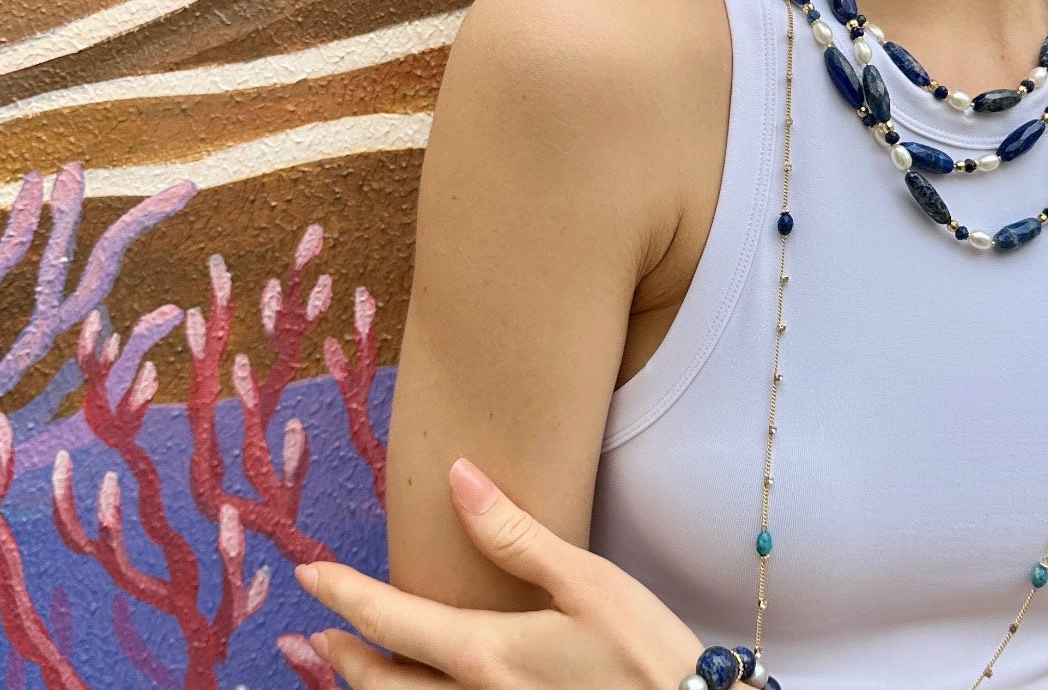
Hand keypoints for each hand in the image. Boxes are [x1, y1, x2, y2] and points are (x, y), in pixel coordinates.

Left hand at [293, 456, 706, 687]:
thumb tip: (458, 477)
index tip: (307, 573)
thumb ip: (515, 533)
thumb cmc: (642, 654)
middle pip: (385, 684)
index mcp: (487, 656)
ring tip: (345, 670)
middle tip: (313, 635)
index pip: (393, 621)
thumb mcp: (587, 580)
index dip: (345, 594)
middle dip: (343, 657)